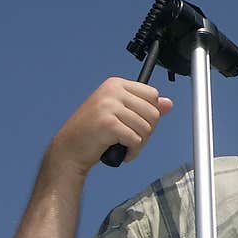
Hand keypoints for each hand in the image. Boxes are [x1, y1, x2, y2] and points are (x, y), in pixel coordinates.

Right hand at [47, 77, 173, 174]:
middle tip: (131, 139)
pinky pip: (136, 140)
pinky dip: (132, 152)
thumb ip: (144, 107)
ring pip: (146, 128)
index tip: (136, 123)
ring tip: (124, 146)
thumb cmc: (94, 132)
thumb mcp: (120, 114)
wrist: (69, 149)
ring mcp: (109, 105)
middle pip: (153, 113)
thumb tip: (168, 104)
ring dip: (139, 144)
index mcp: (116, 84)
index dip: (150, 114)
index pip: (152, 95)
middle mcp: (112, 91)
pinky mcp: (108, 123)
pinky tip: (121, 153)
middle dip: (147, 132)